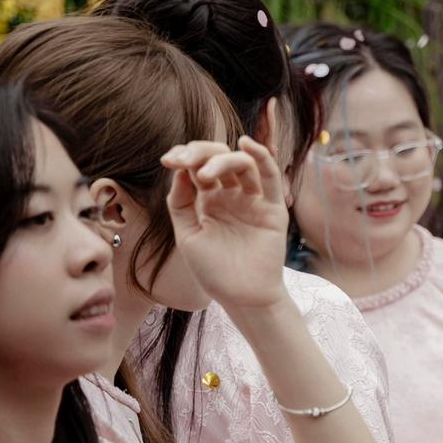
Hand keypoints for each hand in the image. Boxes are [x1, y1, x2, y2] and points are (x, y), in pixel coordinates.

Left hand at [162, 135, 291, 313]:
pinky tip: (246, 144)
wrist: (242, 297)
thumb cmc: (214, 272)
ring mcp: (253, 201)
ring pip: (242, 164)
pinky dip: (261, 156)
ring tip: (204, 171)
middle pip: (218, 159)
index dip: (183, 157)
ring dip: (221, 160)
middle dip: (198, 153)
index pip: (198, 168)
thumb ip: (181, 203)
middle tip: (182, 159)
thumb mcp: (186, 235)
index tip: (168, 160)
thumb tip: (179, 171)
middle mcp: (232, 197)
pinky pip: (270, 177)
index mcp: (210, 201)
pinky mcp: (273, 209)